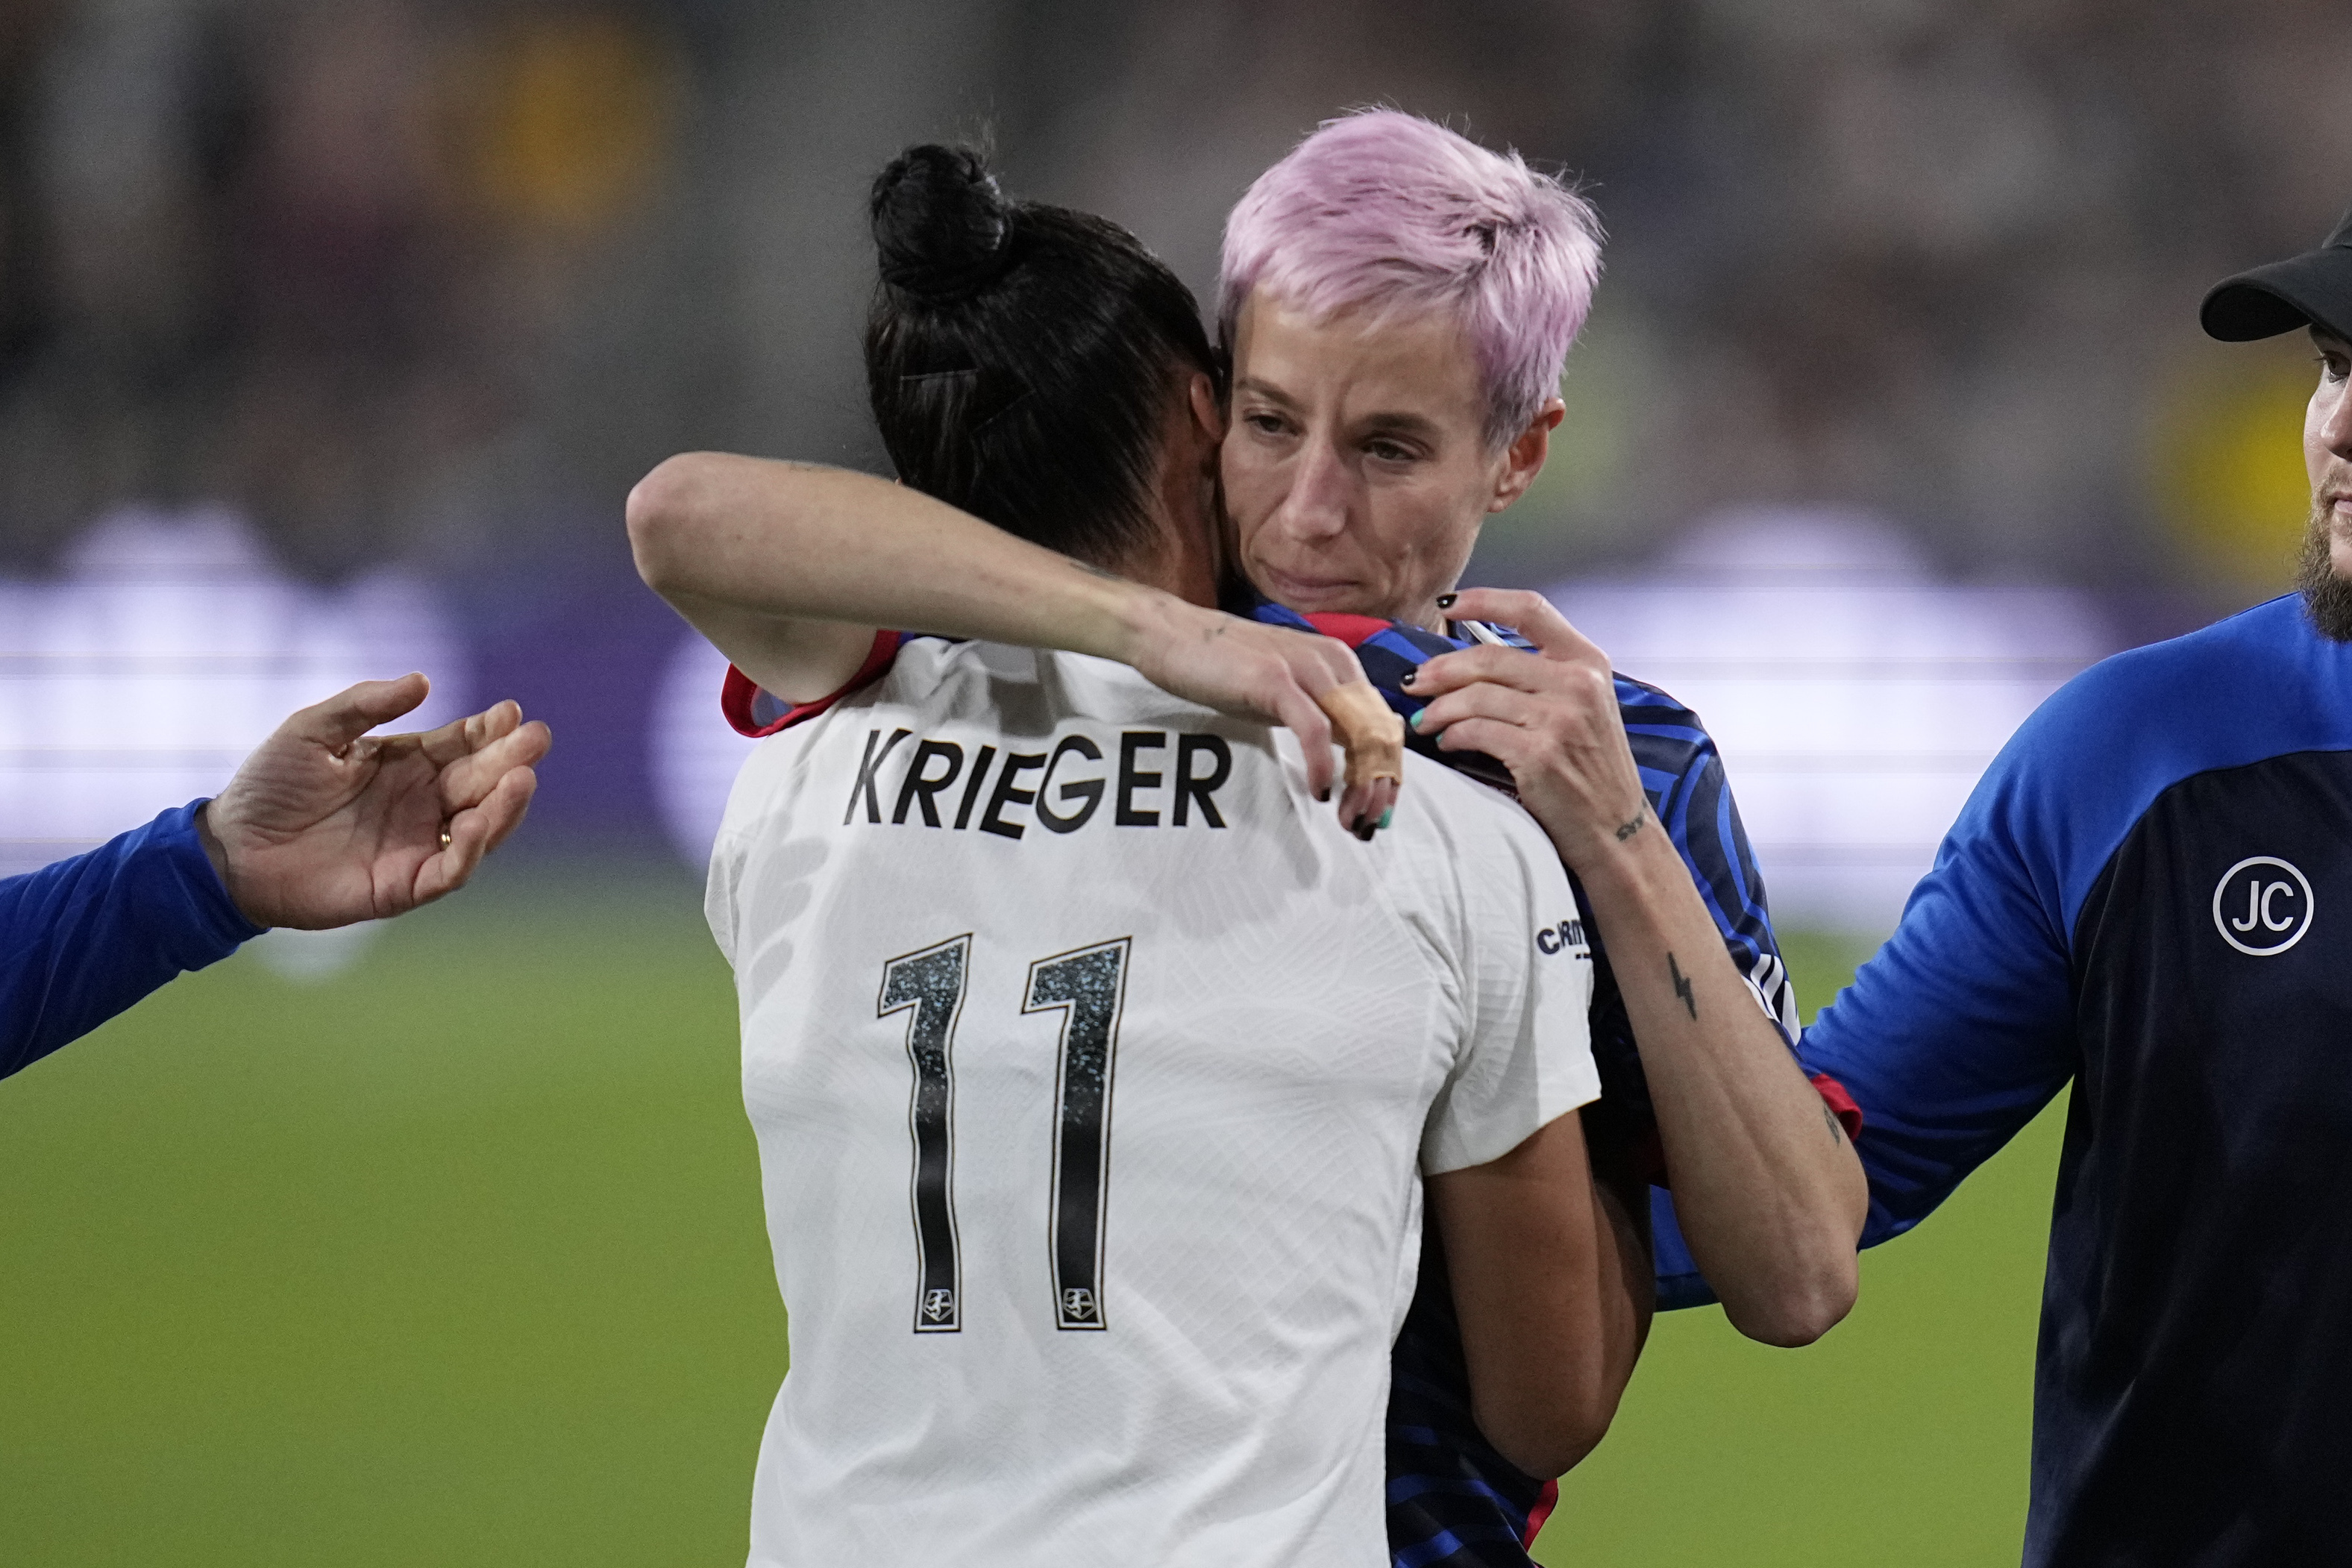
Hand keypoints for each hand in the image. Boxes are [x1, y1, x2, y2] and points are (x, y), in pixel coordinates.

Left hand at [199, 674, 551, 928]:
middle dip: (513, 760)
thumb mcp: (314, 728)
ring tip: (522, 779)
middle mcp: (423, 804)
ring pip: (481, 827)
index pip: (464, 744)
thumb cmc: (270, 785)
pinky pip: (450, 871)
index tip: (511, 712)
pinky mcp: (403, 885)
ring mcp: (417, 845)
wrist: (229, 848)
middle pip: (482, 781)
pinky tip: (479, 822)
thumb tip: (424, 681)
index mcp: (409, 764)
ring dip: (506, 806)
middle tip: (537, 740)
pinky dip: (471, 850)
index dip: (491, 729)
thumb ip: (366, 704)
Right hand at [1126, 596, 1402, 836]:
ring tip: (1349, 816)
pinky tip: (1318, 790)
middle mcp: (1333, 661)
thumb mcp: (1285, 692)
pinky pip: (1314, 730)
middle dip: (1379, 785)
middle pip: (1379, 732)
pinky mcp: (1275, 680)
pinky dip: (1322, 766)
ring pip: (1357, 732)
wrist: (1174, 634)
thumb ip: (1319, 714)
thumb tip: (1350, 755)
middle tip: (1367, 822)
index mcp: (1341, 663)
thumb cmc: (1226, 667)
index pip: (1383, 723)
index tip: (1377, 809)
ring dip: (1358, 783)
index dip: (1388, 772)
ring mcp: (1305, 668)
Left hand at [1401, 587, 1646, 871]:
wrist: (1615, 826)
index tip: (1446, 606)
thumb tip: (1471, 659)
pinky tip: (1447, 742)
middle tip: (1414, 682)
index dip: (1483, 600)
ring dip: (1439, 708)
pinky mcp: (1539, 754)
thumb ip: (1543, 675)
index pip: (1530, 609)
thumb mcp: (1584, 706)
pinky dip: (1452, 736)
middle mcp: (1578, 683)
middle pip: (1488, 657)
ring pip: (1475, 696)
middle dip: (1440, 669)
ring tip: (1426, 720)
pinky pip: (1475, 732)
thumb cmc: (1591, 767)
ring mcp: (1560, 718)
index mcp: (1588, 662)